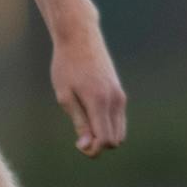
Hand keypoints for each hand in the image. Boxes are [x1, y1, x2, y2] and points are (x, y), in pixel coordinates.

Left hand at [50, 25, 126, 157]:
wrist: (79, 36)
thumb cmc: (66, 65)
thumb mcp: (65, 96)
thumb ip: (79, 122)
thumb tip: (88, 147)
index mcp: (100, 102)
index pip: (105, 141)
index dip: (92, 150)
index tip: (77, 142)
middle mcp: (115, 100)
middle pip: (116, 140)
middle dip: (99, 144)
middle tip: (79, 135)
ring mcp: (120, 95)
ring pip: (120, 131)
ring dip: (104, 134)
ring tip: (83, 123)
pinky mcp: (119, 91)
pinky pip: (119, 118)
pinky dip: (107, 124)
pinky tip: (89, 113)